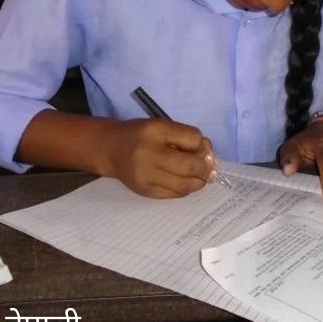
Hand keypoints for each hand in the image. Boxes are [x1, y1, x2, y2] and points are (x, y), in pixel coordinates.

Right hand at [103, 119, 217, 198]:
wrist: (112, 149)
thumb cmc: (143, 135)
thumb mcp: (164, 126)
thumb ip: (187, 138)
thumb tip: (211, 160)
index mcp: (156, 130)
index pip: (193, 139)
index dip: (203, 145)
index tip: (201, 148)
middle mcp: (148, 153)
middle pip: (189, 165)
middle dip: (205, 169)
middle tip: (210, 169)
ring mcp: (145, 175)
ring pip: (184, 185)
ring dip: (199, 182)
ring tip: (200, 177)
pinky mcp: (145, 191)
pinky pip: (175, 194)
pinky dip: (186, 189)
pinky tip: (185, 182)